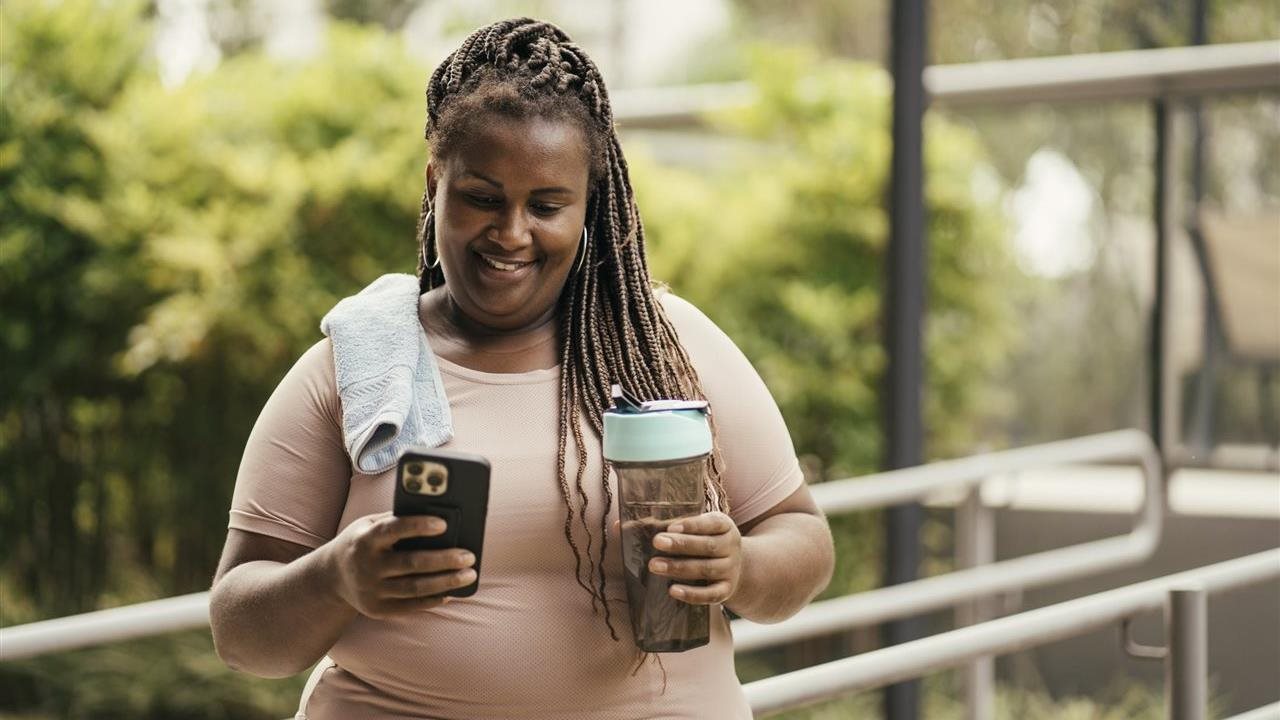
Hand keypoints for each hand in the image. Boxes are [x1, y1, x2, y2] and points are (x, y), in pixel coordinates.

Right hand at [321, 512, 475, 618]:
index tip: (444, 524)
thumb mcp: (370, 524)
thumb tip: (436, 513)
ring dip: (446, 582)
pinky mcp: (377, 610)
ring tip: (469, 574)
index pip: (393, 530)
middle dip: (444, 560)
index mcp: (365, 539)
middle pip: (411, 563)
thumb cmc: (361, 542)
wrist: (331, 577)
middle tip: (469, 556)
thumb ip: (396, 519)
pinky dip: (433, 599)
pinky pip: (410, 606)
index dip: (418, 526)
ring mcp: (371, 591)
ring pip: (414, 588)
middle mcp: (366, 566)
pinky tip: (452, 592)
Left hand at [648, 511, 742, 605]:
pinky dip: (692, 594)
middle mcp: (731, 547)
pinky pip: (711, 594)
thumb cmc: (707, 540)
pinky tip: (673, 590)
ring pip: (706, 569)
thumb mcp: (704, 528)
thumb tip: (650, 524)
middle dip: (681, 544)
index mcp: (726, 526)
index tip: (670, 527)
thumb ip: (683, 526)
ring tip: (655, 565)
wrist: (735, 565)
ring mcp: (731, 570)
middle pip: (707, 546)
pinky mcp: (726, 590)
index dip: (692, 525)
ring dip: (679, 567)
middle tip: (657, 542)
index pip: (712, 523)